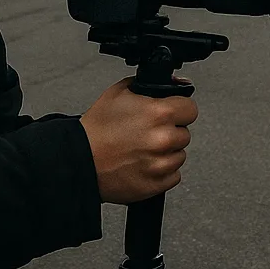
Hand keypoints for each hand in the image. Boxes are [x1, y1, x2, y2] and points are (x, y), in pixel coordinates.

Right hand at [79, 79, 197, 203]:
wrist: (78, 161)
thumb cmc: (96, 129)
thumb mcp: (119, 92)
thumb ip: (150, 85)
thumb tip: (174, 84)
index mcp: (159, 113)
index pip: (191, 109)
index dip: (179, 110)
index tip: (170, 114)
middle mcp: (163, 139)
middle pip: (185, 134)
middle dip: (170, 132)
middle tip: (147, 133)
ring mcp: (160, 164)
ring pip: (179, 156)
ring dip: (166, 153)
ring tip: (142, 149)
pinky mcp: (155, 184)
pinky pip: (173, 176)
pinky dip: (161, 172)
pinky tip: (143, 164)